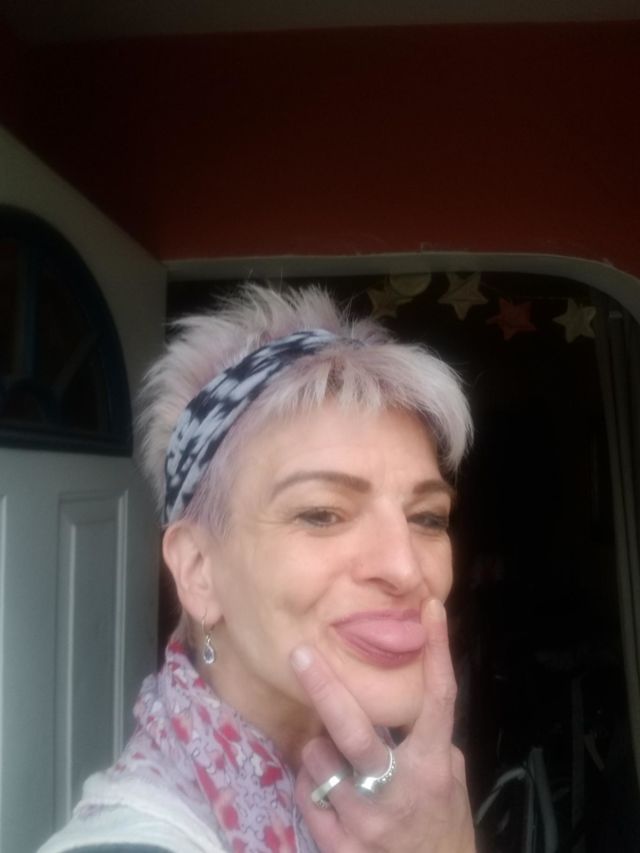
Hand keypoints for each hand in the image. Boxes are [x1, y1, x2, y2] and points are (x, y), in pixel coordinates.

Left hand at [291, 598, 475, 852]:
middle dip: (324, 687)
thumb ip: (425, 739)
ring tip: (336, 762)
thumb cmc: (442, 821)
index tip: (431, 608)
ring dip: (320, 751)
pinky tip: (330, 794)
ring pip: (319, 759)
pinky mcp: (340, 847)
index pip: (439, 698)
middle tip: (300, 654)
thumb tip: (402, 697)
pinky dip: (312, 786)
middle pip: (353, 730)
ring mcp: (366, 821)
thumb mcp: (448, 776)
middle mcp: (398, 789)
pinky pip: (307, 796)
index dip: (438, 650)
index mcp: (432, 764)